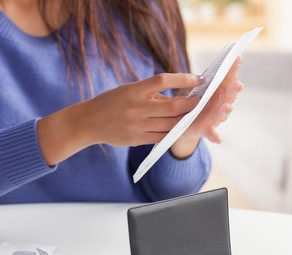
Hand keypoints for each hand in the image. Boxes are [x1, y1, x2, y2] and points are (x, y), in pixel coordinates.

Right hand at [38, 73, 204, 164]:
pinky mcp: (136, 139)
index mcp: (134, 90)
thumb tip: (178, 94)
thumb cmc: (111, 102)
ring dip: (185, 120)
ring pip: (170, 124)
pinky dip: (173, 133)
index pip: (163, 80)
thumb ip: (150, 93)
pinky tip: (181, 129)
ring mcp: (137, 125)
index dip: (183, 79)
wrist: (89, 122)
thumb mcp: (129, 91)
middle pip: (172, 106)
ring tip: (195, 116)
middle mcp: (136, 107)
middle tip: (202, 101)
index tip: (198, 79)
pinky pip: (161, 137)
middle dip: (191, 104)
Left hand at [170, 56, 242, 157]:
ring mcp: (214, 118)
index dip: (232, 69)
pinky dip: (215, 136)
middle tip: (238, 84)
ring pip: (221, 113)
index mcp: (217, 92)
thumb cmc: (192, 104)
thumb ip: (199, 83)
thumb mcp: (194, 91)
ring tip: (226, 107)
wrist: (183, 125)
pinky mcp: (206, 130)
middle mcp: (219, 105)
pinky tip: (218, 139)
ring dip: (225, 110)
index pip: (227, 79)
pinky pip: (211, 133)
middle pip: (228, 96)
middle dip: (233, 90)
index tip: (237, 58)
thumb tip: (202, 73)